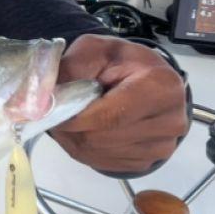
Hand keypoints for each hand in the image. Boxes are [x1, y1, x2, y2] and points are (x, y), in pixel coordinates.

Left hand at [50, 35, 189, 175]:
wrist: (144, 78)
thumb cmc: (120, 62)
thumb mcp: (94, 50)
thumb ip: (70, 69)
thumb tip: (44, 99)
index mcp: (161, 87)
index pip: (111, 115)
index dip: (75, 117)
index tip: (51, 111)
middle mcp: (170, 121)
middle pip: (101, 138)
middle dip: (71, 128)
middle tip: (58, 112)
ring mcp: (162, 146)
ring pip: (99, 152)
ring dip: (75, 138)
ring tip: (75, 118)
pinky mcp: (149, 161)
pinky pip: (104, 163)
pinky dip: (86, 149)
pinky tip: (88, 130)